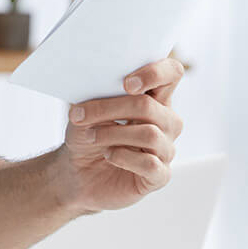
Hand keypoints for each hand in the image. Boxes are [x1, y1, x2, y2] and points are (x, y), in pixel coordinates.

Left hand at [54, 53, 185, 215]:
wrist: (76, 172)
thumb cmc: (86, 135)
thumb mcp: (86, 108)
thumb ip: (98, 91)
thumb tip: (99, 78)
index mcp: (154, 98)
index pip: (171, 73)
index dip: (155, 72)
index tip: (126, 83)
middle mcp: (166, 122)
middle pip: (149, 107)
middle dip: (110, 109)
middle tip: (80, 115)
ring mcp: (165, 149)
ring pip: (149, 135)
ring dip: (112, 133)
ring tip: (90, 136)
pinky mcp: (159, 176)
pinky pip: (150, 164)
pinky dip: (123, 157)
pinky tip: (109, 155)